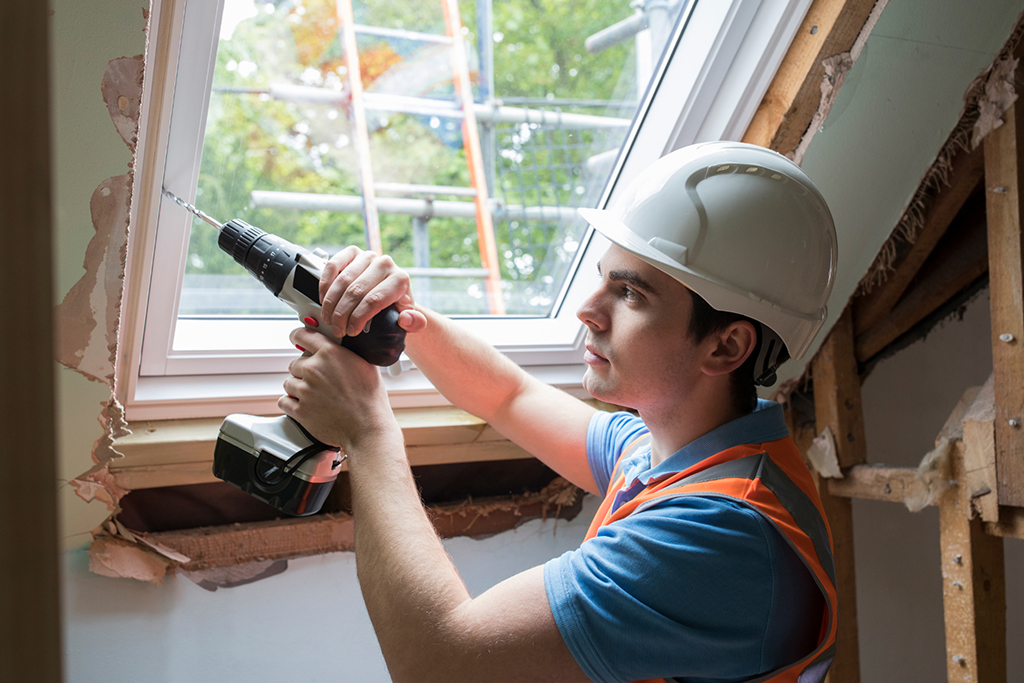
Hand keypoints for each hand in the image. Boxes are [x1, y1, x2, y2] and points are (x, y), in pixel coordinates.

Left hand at [278, 326, 399, 450]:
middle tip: (319, 382)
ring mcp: (305, 390)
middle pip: (294, 363)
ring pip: (288, 383)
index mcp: (330, 353)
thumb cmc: (370, 399)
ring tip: (316, 397)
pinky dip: (291, 404)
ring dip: (298, 388)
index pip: (302, 335)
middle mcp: (314, 369)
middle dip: (304, 372)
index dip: (297, 336)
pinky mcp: (299, 410)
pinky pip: (284, 401)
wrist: (368, 427)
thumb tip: (339, 348)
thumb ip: (346, 353)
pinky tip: (305, 406)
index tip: (296, 339)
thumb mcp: (365, 365)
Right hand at [319, 246, 427, 337]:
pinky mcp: (352, 252)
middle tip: (337, 330)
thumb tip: (406, 319)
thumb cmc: (399, 309)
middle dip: (342, 314)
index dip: (358, 318)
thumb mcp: (411, 321)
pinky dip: (325, 283)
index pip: (374, 300)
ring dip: (331, 302)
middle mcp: (385, 264)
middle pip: (356, 291)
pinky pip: (333, 265)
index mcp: (400, 279)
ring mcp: (368, 256)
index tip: (351, 332)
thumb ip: (414, 323)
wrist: (392, 294)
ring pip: (343, 280)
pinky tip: (323, 299)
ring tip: (328, 319)